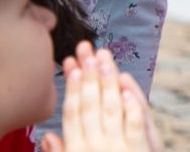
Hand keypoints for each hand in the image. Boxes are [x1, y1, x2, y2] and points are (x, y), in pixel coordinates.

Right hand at [39, 43, 159, 151]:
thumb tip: (49, 137)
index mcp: (76, 151)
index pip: (72, 114)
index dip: (71, 88)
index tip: (70, 65)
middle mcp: (94, 147)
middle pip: (90, 104)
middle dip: (88, 74)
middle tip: (86, 48)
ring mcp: (117, 148)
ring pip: (111, 107)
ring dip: (108, 80)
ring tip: (104, 57)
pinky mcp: (139, 150)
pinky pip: (136, 123)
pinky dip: (132, 103)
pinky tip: (128, 85)